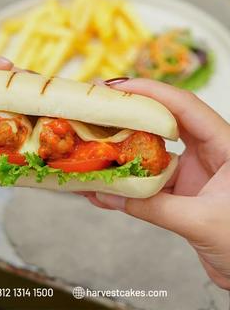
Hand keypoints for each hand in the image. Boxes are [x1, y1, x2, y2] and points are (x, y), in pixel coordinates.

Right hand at [86, 78, 229, 289]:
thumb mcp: (201, 222)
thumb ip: (154, 207)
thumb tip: (109, 196)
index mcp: (225, 145)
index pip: (185, 107)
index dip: (151, 92)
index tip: (118, 88)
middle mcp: (210, 151)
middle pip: (165, 120)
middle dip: (132, 112)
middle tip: (100, 106)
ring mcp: (195, 170)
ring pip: (155, 151)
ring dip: (124, 151)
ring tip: (94, 143)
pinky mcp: (184, 191)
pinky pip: (151, 181)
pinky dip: (128, 184)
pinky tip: (102, 188)